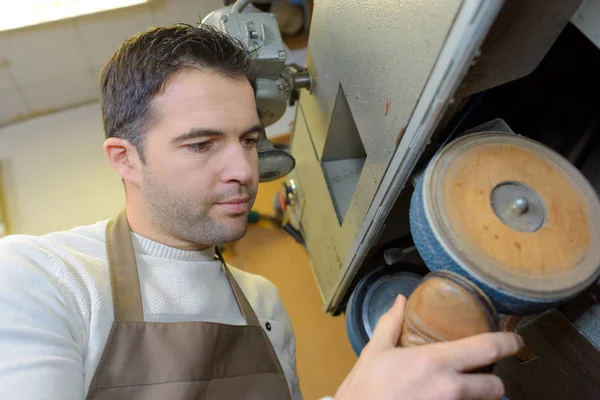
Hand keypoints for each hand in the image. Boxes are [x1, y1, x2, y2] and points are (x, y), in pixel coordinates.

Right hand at [335, 295, 523, 399]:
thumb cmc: (364, 388)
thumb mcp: (376, 351)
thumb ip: (391, 323)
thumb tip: (400, 301)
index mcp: (435, 361)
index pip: (487, 348)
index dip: (509, 342)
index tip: (515, 340)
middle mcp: (449, 388)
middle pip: (495, 386)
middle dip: (492, 380)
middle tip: (481, 373)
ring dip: (477, 397)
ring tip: (462, 389)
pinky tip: (443, 399)